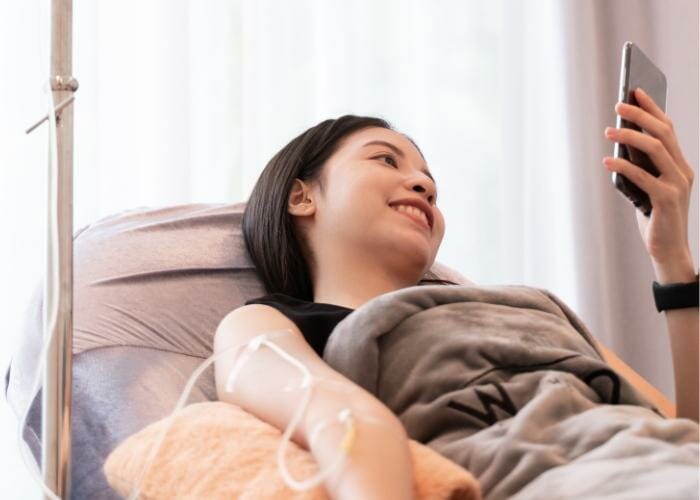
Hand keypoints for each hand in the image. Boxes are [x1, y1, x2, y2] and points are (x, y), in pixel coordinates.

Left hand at [602, 87, 695, 266]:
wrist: (668, 251)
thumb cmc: (654, 218)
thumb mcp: (646, 188)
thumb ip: (639, 168)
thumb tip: (619, 144)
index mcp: (679, 165)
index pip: (667, 129)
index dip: (652, 108)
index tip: (635, 91)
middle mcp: (682, 171)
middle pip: (663, 133)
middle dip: (640, 115)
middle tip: (618, 104)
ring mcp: (677, 184)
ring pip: (655, 150)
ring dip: (630, 137)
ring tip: (609, 130)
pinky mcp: (667, 199)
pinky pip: (643, 177)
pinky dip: (624, 166)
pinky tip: (607, 160)